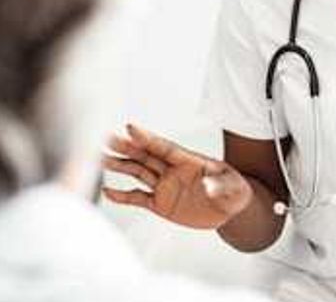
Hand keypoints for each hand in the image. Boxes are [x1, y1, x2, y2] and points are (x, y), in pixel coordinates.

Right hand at [102, 124, 252, 229]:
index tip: (130, 127)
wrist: (230, 209)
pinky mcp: (161, 203)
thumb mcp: (234, 187)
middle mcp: (172, 170)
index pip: (164, 146)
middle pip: (145, 156)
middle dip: (126, 147)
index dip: (147, 137)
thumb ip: (221, 185)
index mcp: (189, 160)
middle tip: (106, 139)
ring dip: (120, 166)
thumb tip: (209, 186)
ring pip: (138, 172)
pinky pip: (138, 198)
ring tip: (100, 160)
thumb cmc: (234, 191)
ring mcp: (165, 185)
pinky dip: (123, 196)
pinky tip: (108, 191)